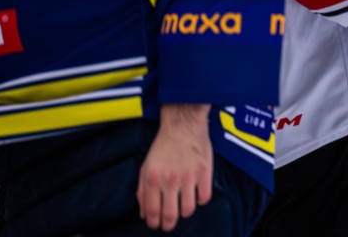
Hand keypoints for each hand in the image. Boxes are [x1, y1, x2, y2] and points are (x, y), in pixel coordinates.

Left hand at [137, 104, 212, 231]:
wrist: (183, 124)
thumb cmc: (164, 146)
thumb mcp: (146, 166)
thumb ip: (142, 191)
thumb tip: (144, 214)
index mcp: (152, 178)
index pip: (152, 211)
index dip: (154, 223)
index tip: (156, 225)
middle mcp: (170, 179)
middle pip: (170, 215)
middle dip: (168, 224)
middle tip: (169, 224)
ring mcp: (189, 175)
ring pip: (188, 209)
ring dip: (185, 212)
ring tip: (184, 206)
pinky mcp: (204, 171)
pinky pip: (204, 197)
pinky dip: (201, 200)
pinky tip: (197, 193)